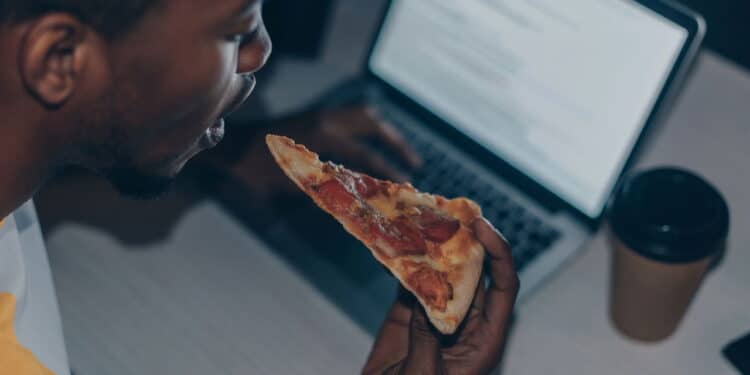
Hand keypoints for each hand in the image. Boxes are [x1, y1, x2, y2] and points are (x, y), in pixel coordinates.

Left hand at [219, 104, 421, 197]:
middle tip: (414, 163)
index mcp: (321, 139)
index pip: (365, 156)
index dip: (388, 171)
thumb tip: (359, 202)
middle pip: (373, 127)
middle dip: (396, 145)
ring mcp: (321, 113)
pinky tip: (374, 139)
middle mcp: (325, 120)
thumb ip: (328, 191)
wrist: (232, 148)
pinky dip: (367, 124)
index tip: (406, 183)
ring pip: (364, 114)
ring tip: (399, 149)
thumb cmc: (257, 173)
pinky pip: (350, 113)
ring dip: (384, 131)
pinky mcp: (316, 113)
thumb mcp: (292, 187)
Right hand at [363, 218, 518, 374]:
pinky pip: (411, 283)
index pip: (504, 289)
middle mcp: (466, 324)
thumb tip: (426, 298)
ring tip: (423, 218)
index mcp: (485, 341)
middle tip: (450, 212)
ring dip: (435, 247)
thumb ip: (428, 339)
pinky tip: (396, 244)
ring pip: (443, 274)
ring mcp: (436, 317)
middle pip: (476, 273)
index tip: (481, 228)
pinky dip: (404, 263)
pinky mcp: (408, 316)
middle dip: (466, 240)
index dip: (499, 255)